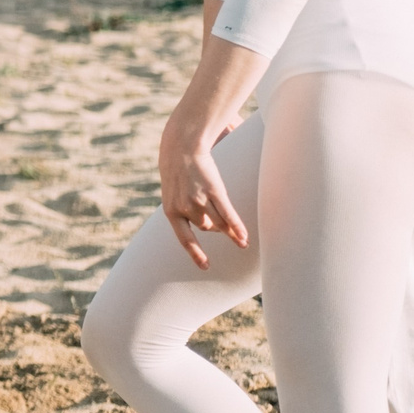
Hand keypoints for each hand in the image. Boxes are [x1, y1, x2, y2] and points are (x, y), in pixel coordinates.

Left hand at [157, 110, 247, 266]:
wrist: (181, 145)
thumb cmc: (179, 168)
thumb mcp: (174, 191)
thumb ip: (185, 206)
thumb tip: (204, 223)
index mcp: (170, 210)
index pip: (184, 238)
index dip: (196, 253)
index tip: (206, 267)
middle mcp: (184, 208)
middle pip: (206, 228)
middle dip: (216, 228)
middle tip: (225, 229)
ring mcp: (199, 200)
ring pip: (218, 223)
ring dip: (229, 231)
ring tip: (241, 240)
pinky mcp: (214, 191)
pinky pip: (228, 214)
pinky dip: (236, 227)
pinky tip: (243, 237)